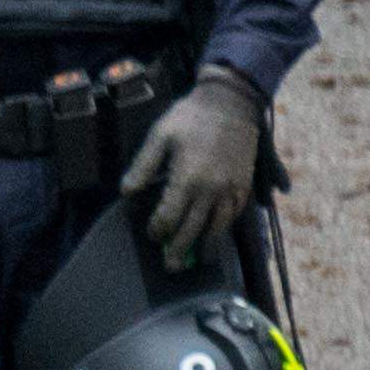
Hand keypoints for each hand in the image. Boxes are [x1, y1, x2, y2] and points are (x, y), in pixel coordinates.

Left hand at [122, 68, 266, 269]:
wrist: (231, 102)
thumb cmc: (191, 116)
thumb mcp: (160, 135)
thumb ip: (143, 166)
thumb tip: (126, 192)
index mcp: (186, 179)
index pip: (168, 216)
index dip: (158, 229)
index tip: (152, 234)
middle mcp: (210, 190)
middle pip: (192, 229)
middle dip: (179, 250)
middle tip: (171, 267)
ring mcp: (230, 190)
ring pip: (217, 227)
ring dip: (206, 247)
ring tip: (198, 260)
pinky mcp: (243, 185)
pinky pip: (234, 215)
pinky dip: (225, 228)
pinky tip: (218, 234)